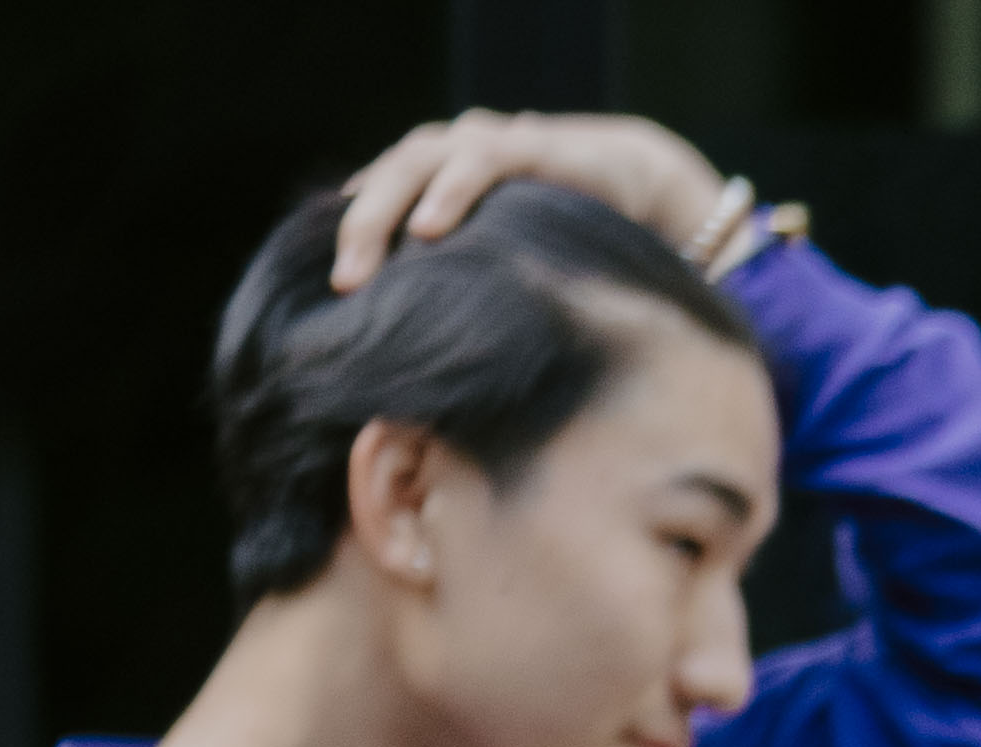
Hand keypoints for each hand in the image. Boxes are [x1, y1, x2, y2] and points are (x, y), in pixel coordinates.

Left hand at [326, 110, 744, 288]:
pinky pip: (478, 161)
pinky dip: (449, 191)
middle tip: (343, 285)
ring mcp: (488, 142)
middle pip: (386, 179)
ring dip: (386, 210)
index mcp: (438, 180)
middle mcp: (452, 153)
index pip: (376, 199)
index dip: (349, 238)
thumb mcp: (508, 266)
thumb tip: (422, 369)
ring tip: (367, 262)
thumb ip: (467, 289)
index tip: (333, 296)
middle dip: (357, 230)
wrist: (647, 189)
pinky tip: (429, 229)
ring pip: (416, 160)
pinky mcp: (529, 144)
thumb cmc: (573, 240)